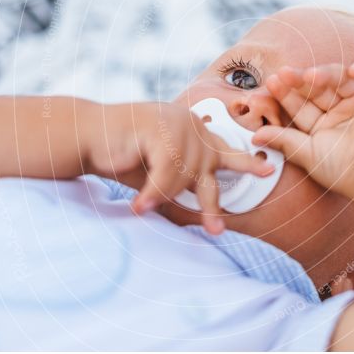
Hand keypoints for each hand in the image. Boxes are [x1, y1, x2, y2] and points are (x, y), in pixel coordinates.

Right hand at [83, 101, 273, 233]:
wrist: (87, 135)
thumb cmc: (123, 154)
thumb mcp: (159, 171)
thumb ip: (183, 181)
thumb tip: (210, 209)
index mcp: (196, 132)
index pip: (227, 150)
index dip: (247, 162)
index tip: (267, 170)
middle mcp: (192, 125)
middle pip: (209, 172)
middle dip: (211, 205)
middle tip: (216, 230)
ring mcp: (178, 123)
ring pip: (184, 177)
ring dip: (161, 195)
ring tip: (142, 207)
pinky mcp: (161, 127)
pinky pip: (166, 174)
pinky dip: (153, 193)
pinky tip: (138, 205)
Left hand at [251, 51, 353, 197]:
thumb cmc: (346, 169)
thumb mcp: (309, 154)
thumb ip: (284, 141)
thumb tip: (255, 136)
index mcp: (328, 126)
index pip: (303, 105)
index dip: (286, 95)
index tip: (269, 86)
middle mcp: (347, 110)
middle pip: (319, 87)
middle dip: (299, 80)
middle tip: (282, 75)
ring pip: (341, 75)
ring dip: (325, 73)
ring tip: (310, 76)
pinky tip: (352, 71)